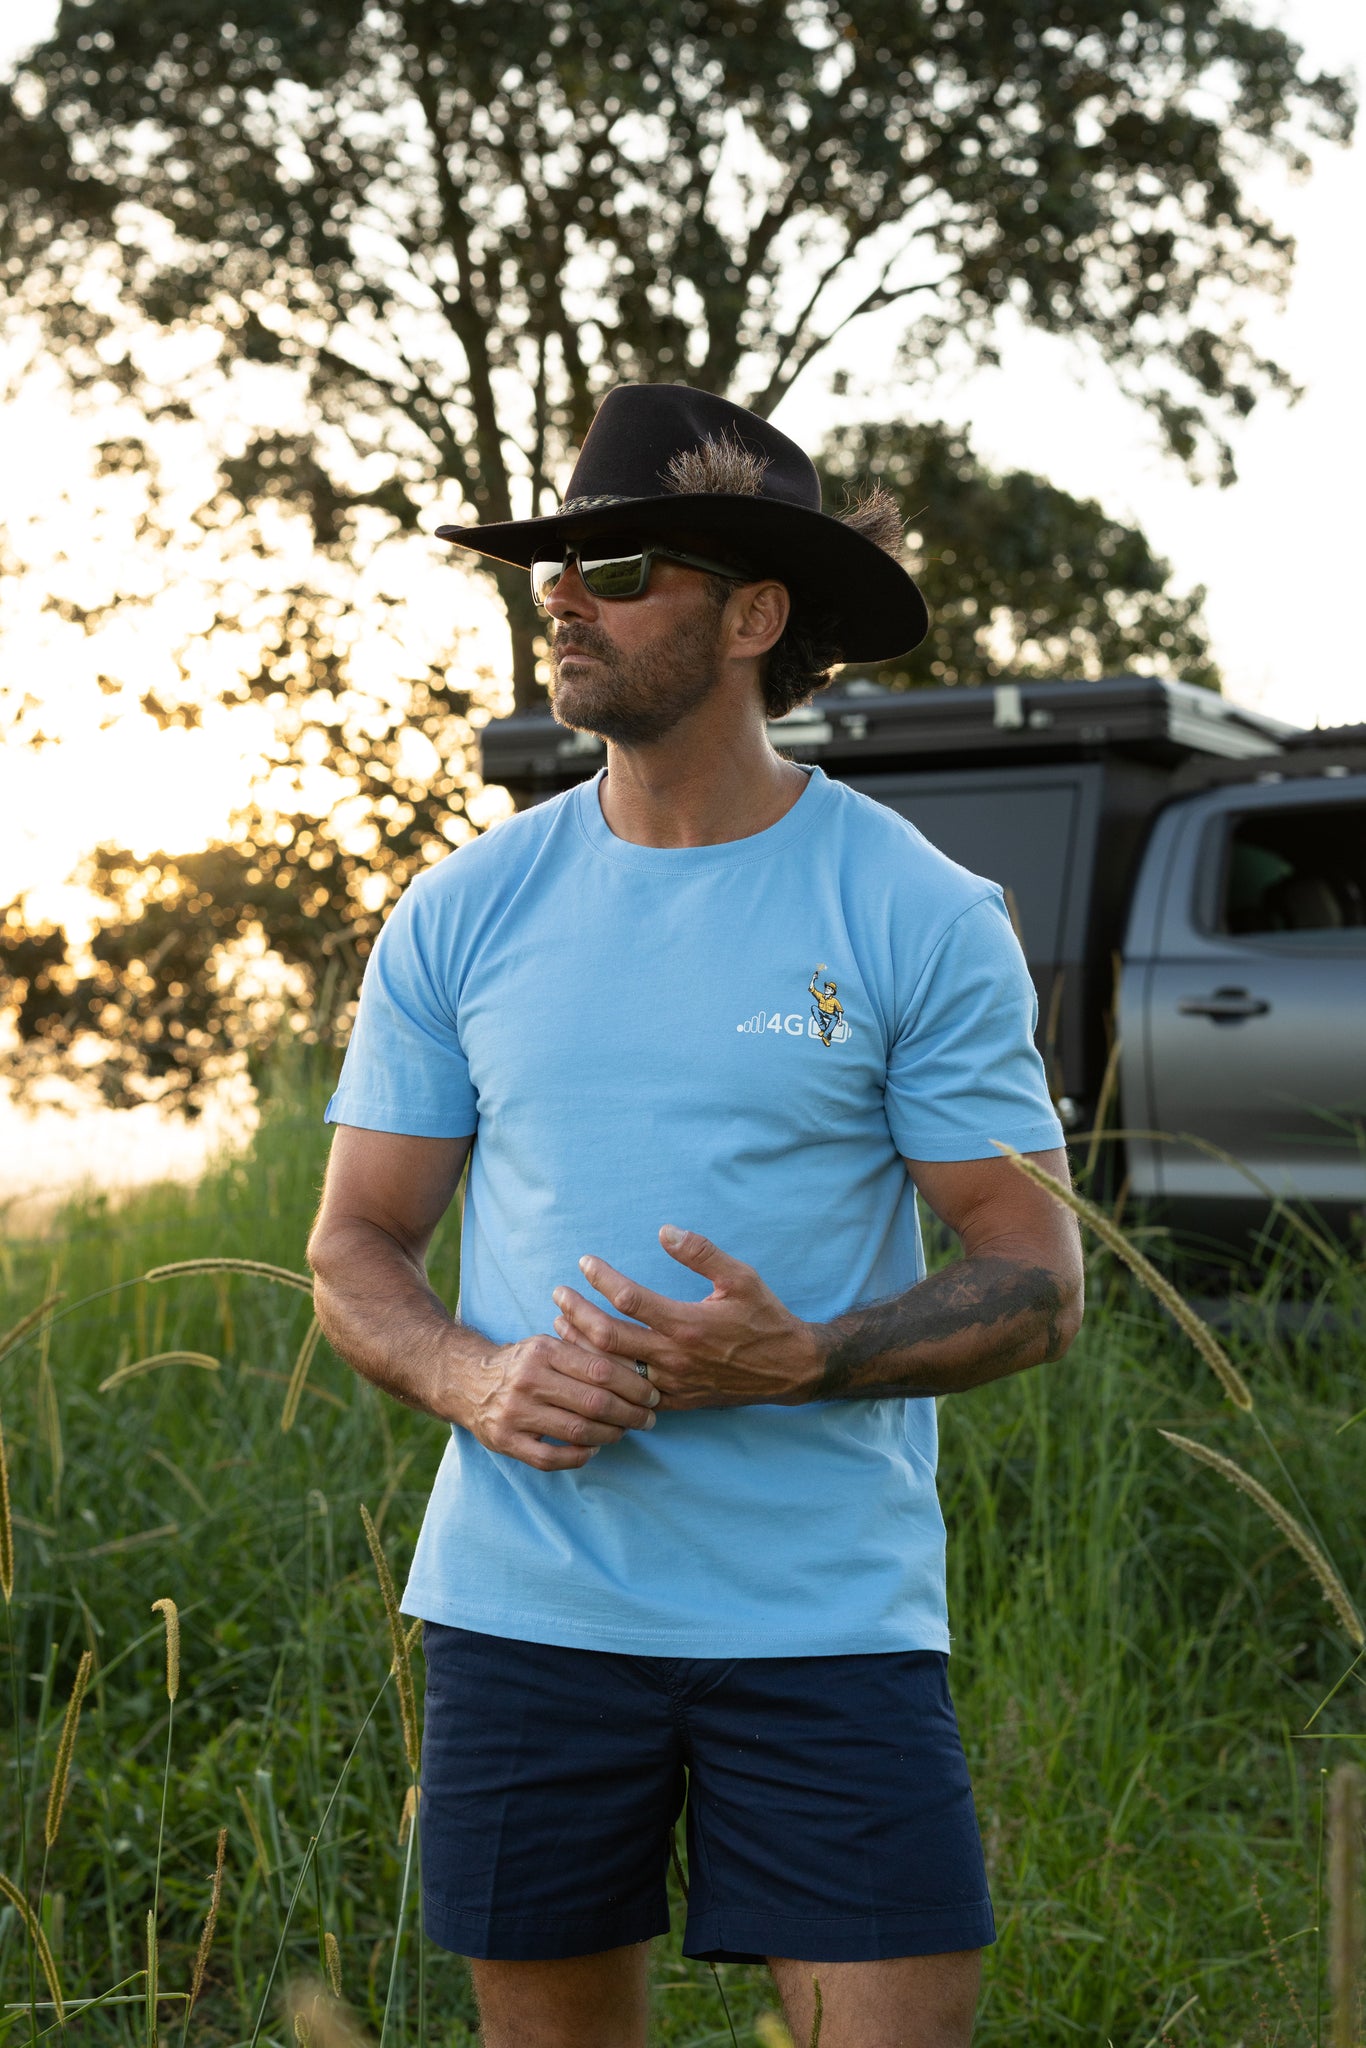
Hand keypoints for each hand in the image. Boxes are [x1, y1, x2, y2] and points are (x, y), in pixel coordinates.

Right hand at [452, 1334, 660, 1470]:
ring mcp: (515, 1413)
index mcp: (543, 1351)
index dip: (633, 1386)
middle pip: (594, 1402)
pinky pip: (551, 1459)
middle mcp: (528, 1380)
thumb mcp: (546, 1345)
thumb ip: (582, 1353)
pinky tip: (592, 1450)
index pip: (600, 1369)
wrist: (465, 1381)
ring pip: (577, 1431)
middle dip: (630, 1414)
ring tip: (624, 1432)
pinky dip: (578, 1457)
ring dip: (609, 1436)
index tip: (652, 1395)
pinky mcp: (505, 1442)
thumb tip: (636, 1369)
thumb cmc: (520, 1364)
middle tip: (648, 1419)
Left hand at [552, 1227, 820, 1410]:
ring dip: (581, 1344)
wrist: (788, 1369)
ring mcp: (671, 1383)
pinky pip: (627, 1392)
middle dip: (576, 1311)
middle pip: (608, 1336)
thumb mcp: (741, 1277)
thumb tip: (664, 1231)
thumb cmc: (765, 1317)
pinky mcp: (675, 1400)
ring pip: (611, 1368)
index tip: (585, 1262)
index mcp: (687, 1324)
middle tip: (558, 1292)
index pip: (629, 1299)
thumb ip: (702, 1253)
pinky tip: (586, 1359)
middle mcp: (674, 1356)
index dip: (602, 1278)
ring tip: (559, 1321)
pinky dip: (602, 1374)